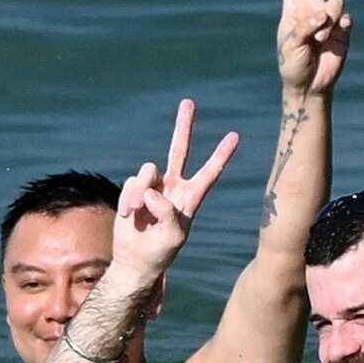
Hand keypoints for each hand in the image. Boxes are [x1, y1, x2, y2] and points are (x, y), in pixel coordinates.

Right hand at [110, 99, 240, 284]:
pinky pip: (131, 183)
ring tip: (138, 215)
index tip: (235, 136)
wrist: (135, 260)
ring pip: (148, 170)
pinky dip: (128, 200)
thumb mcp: (173, 237)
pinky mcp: (133, 189)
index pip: (210, 172)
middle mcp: (174, 187)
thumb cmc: (161, 252)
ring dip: (140, 193)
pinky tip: (129, 216)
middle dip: (184, 126)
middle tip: (189, 102)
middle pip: (180, 150)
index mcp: (191, 198)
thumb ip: (167, 213)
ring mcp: (153, 186)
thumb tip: (151, 191)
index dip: (221, 155)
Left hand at [278, 0, 350, 95]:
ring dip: (329, 19)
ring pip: (336, 2)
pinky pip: (347, 19)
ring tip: (321, 38)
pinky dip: (340, 26)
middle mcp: (313, 8)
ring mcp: (330, 18)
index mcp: (294, 8)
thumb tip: (327, 13)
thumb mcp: (290, 43)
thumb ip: (306, 25)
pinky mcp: (344, 30)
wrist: (310, 85)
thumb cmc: (292, 64)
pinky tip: (334, 38)